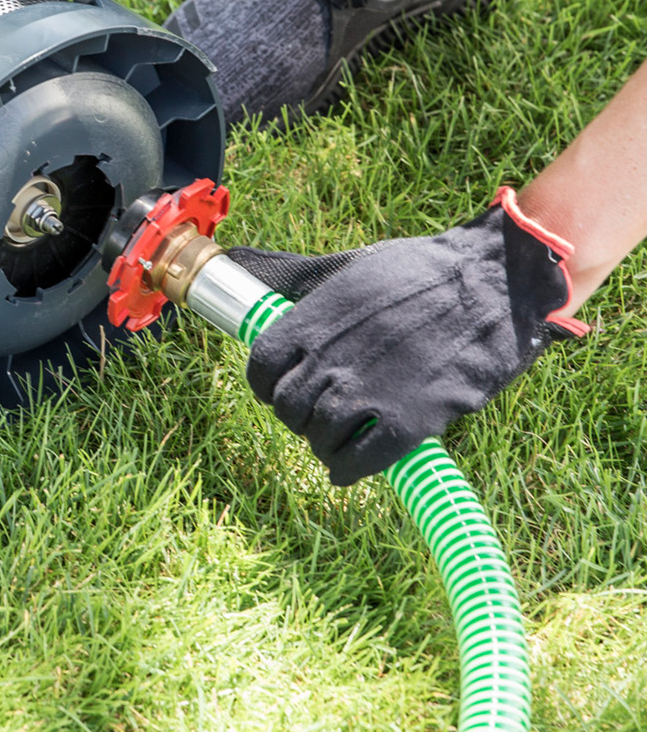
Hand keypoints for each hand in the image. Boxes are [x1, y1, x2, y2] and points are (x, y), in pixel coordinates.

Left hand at [228, 188, 588, 485]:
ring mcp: (367, 391)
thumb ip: (296, 278)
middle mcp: (330, 358)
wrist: (491, 283)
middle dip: (296, 415)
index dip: (265, 384)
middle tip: (316, 413)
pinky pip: (358, 461)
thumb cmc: (418, 270)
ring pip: (318, 437)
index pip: (260, 368)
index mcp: (312, 320)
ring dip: (322, 442)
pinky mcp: (407, 419)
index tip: (278, 388)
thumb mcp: (347, 267)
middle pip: (287, 407)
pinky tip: (348, 466)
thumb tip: (241, 262)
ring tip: (337, 437)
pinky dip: (346, 469)